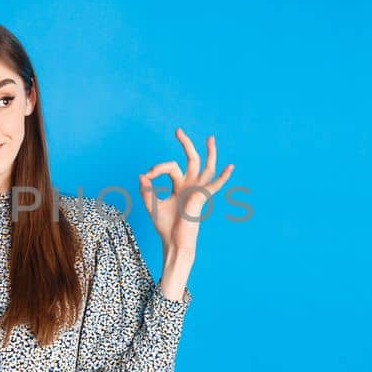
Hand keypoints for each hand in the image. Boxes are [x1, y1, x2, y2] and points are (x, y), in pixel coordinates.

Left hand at [138, 127, 234, 253]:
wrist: (173, 241)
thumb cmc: (164, 226)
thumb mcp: (152, 205)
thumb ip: (146, 190)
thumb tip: (142, 175)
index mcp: (179, 185)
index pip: (170, 167)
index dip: (157, 168)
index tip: (146, 176)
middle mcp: (190, 185)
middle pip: (191, 160)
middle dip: (185, 144)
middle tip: (177, 130)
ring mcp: (197, 190)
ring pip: (206, 167)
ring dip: (209, 153)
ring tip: (210, 138)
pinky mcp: (201, 198)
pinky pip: (214, 186)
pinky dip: (223, 177)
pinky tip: (230, 167)